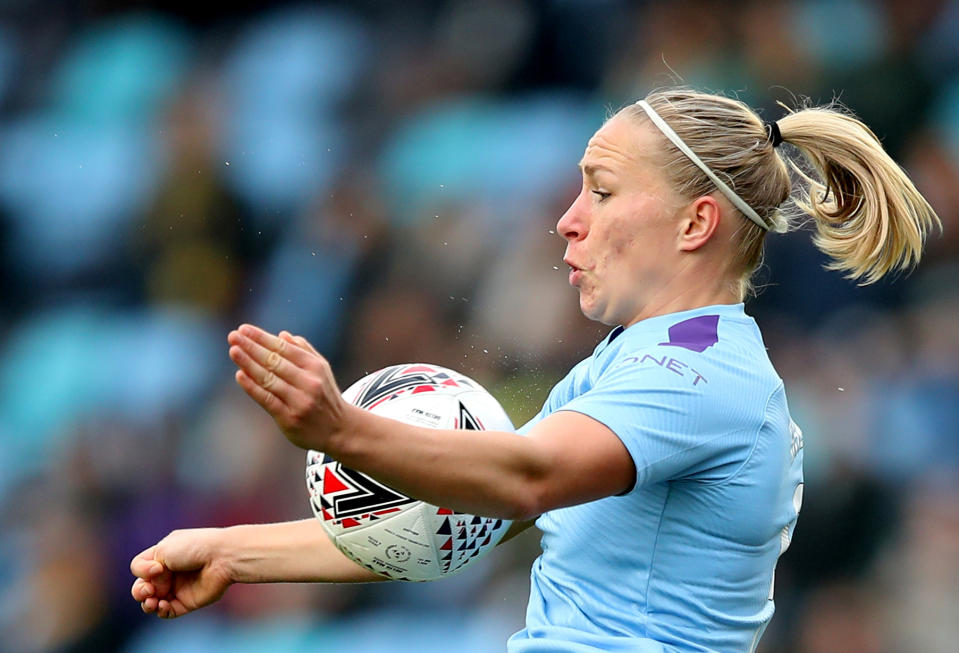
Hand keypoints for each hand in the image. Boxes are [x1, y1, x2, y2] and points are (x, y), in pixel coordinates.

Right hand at [130, 529, 232, 618]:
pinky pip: (167, 612)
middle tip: (149, 590)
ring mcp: (177, 588)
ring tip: (152, 601)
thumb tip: (148, 585)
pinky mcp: (186, 602)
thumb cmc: (194, 547)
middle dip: (140, 591)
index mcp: (164, 555)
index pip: (141, 567)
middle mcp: (169, 572)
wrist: (222, 558)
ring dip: (147, 604)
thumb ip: (145, 566)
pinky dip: (161, 611)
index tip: (156, 568)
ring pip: (152, 602)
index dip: (142, 570)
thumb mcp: (163, 549)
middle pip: (142, 587)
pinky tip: (162, 605)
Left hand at [227, 325, 348, 450]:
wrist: (340, 430)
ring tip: (233, 350)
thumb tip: (282, 335)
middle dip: (251, 347)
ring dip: (248, 363)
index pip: (283, 348)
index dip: (262, 338)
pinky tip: (240, 375)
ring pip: (269, 379)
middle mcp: (309, 382)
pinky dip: (252, 387)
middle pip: (274, 361)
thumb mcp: (322, 371)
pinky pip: (268, 399)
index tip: (243, 329)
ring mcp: (299, 401)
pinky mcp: (290, 418)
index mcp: (315, 367)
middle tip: (233, 335)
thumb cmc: (326, 396)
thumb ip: (304, 351)